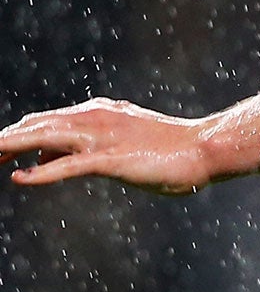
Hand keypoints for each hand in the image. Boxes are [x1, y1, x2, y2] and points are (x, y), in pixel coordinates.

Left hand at [0, 99, 215, 193]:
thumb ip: (85, 147)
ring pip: (44, 138)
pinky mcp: (112, 159)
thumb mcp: (122, 144)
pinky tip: (20, 178)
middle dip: (6, 138)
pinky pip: (68, 166)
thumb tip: (46, 157)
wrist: (206, 148)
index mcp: (98, 113)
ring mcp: (102, 138)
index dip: (17, 134)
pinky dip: (41, 172)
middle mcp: (95, 119)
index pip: (45, 121)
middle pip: (36, 125)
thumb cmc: (171, 149)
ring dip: (11, 146)